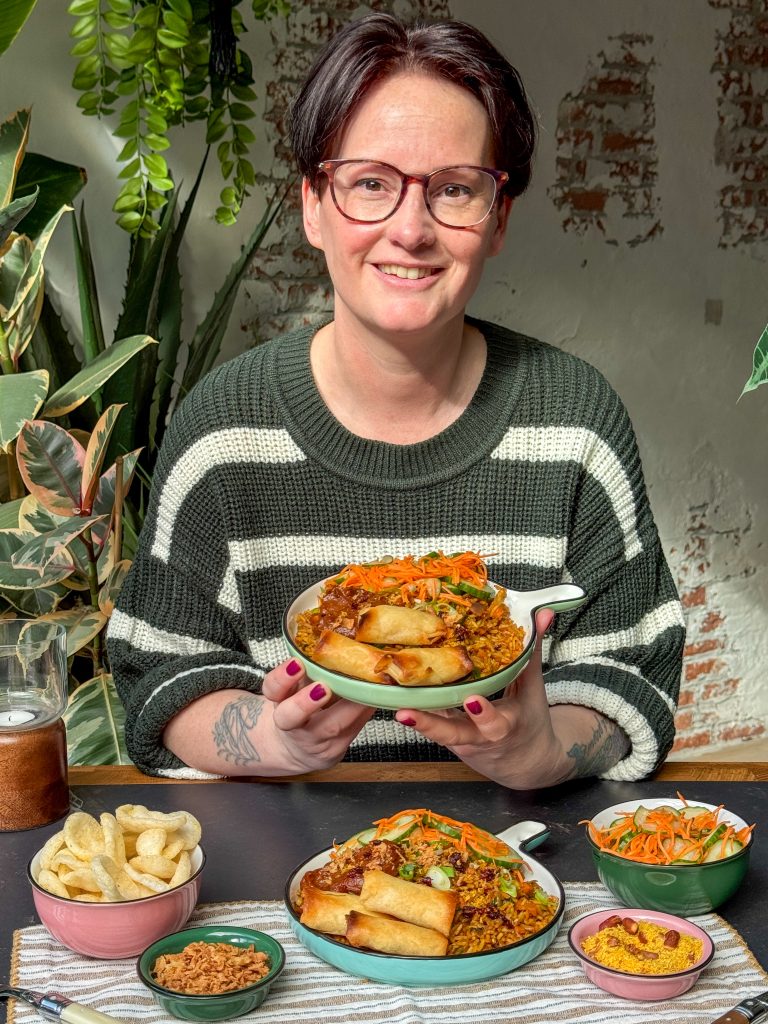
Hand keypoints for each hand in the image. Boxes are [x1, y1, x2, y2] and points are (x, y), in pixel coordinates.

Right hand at [259, 658, 374, 772]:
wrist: (297, 748)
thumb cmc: (298, 708)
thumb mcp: (294, 688)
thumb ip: (305, 670)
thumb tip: (331, 641)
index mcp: (278, 701)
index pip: (273, 689)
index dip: (283, 678)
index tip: (297, 664)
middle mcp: (291, 726)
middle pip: (290, 718)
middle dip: (306, 702)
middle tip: (323, 687)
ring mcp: (314, 741)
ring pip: (330, 727)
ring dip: (351, 705)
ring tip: (366, 687)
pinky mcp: (336, 750)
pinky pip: (353, 729)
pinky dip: (367, 710)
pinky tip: (378, 697)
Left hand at [394, 609, 567, 788]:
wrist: (525, 763)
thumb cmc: (529, 722)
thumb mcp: (533, 688)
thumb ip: (532, 651)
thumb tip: (542, 614)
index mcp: (506, 727)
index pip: (495, 723)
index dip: (483, 714)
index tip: (472, 699)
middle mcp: (479, 738)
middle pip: (453, 735)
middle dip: (431, 726)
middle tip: (407, 713)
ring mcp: (460, 742)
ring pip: (436, 733)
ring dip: (416, 720)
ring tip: (394, 706)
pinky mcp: (447, 741)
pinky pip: (432, 725)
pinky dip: (417, 712)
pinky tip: (396, 697)